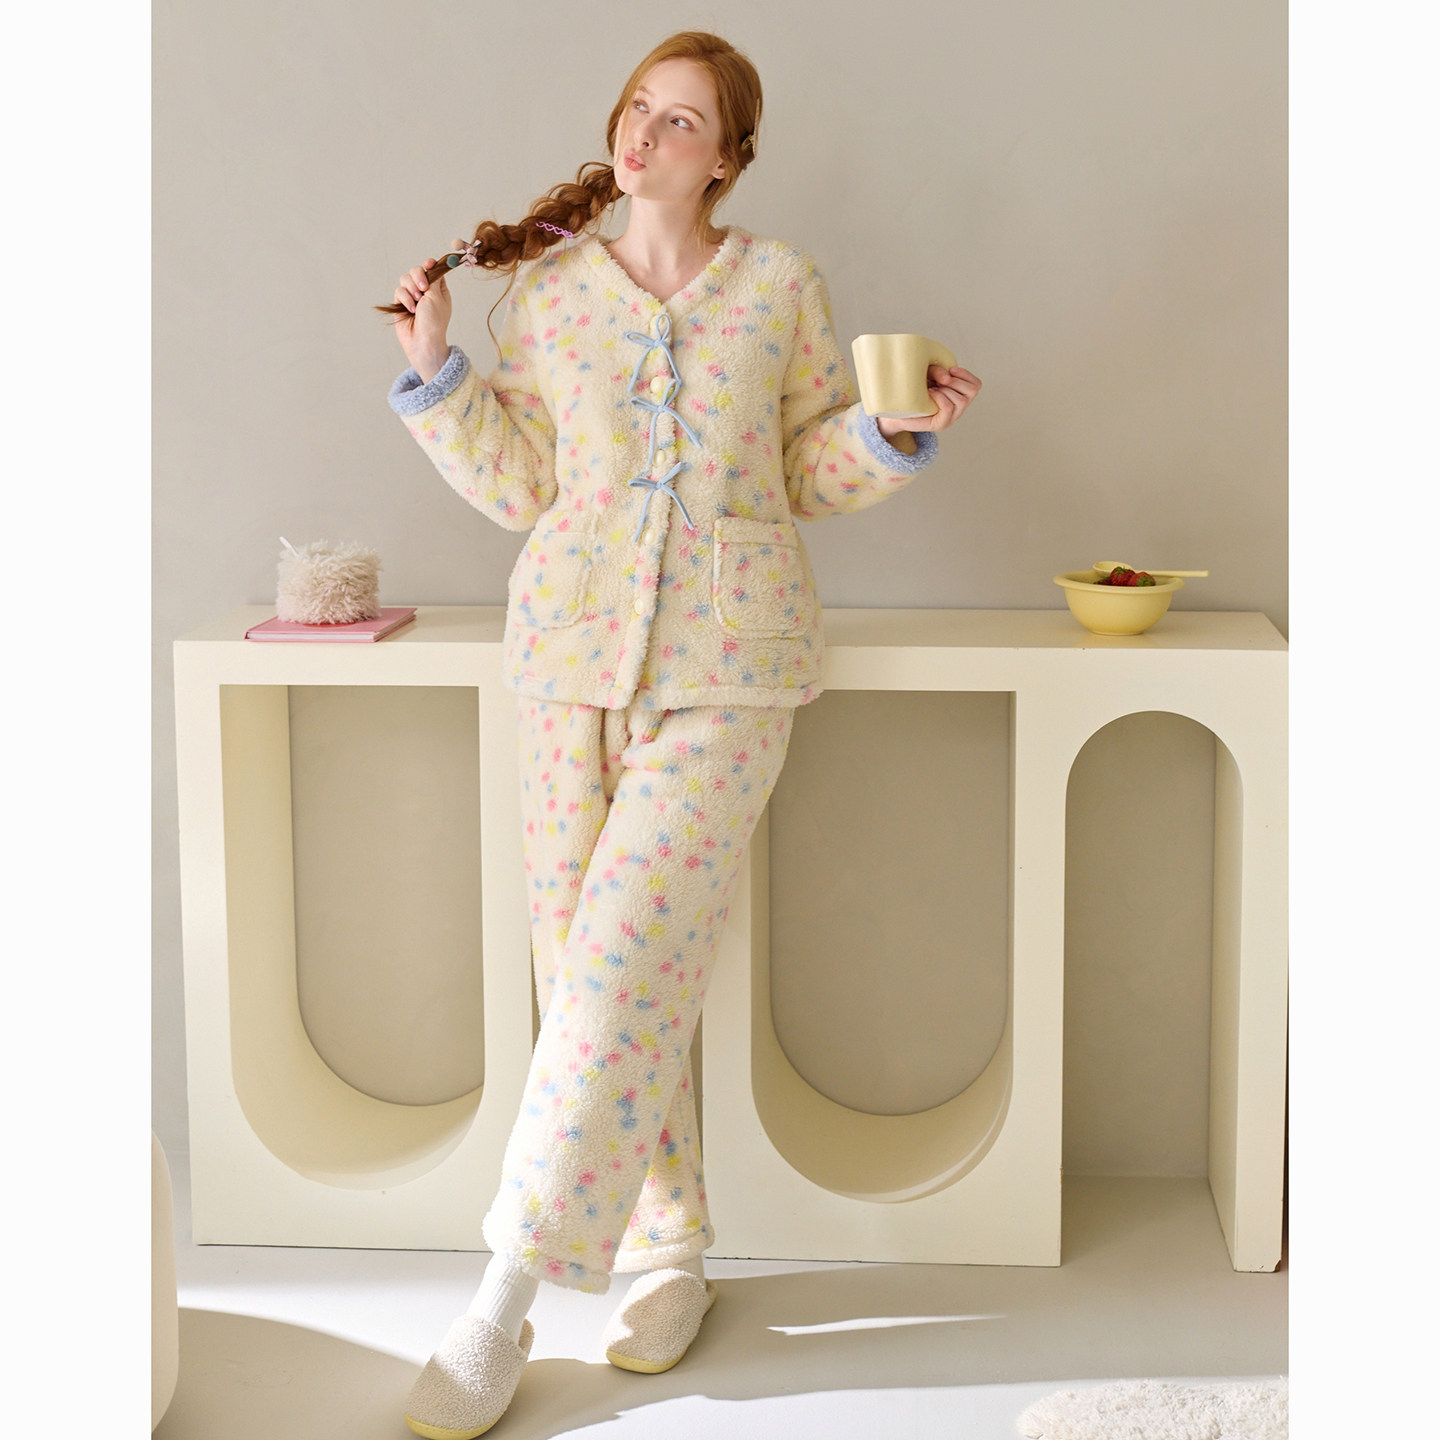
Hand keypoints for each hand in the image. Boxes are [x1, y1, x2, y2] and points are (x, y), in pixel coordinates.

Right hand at [392, 259, 452, 379]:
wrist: (423, 341)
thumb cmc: (434, 322)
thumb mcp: (437, 297)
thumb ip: (433, 279)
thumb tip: (432, 265)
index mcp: (438, 288)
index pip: (433, 269)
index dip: (430, 264)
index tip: (429, 264)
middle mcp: (425, 291)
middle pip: (416, 270)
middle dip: (418, 276)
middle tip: (423, 288)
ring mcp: (412, 296)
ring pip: (405, 279)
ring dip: (411, 288)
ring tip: (417, 303)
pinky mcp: (401, 302)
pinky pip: (399, 291)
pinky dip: (405, 299)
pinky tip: (410, 310)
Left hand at [877, 364, 981, 440]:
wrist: (895, 411)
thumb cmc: (912, 391)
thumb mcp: (926, 374)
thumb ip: (937, 371)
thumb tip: (947, 377)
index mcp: (958, 396)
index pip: (976, 385)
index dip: (966, 374)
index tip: (950, 369)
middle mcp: (958, 409)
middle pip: (972, 391)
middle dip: (955, 382)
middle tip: (939, 381)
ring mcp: (951, 418)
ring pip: (961, 400)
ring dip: (946, 390)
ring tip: (932, 389)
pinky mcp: (940, 425)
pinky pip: (948, 407)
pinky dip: (940, 397)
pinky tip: (929, 395)